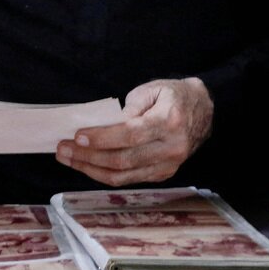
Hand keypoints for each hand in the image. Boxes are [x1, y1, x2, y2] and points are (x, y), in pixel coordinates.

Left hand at [55, 77, 213, 185]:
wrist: (204, 111)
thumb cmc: (174, 96)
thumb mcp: (152, 89)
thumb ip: (128, 108)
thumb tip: (100, 126)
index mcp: (169, 121)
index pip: (130, 135)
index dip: (102, 138)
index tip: (78, 136)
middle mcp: (171, 148)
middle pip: (123, 160)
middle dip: (88, 157)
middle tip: (63, 149)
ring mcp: (169, 165)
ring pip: (123, 176)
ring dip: (91, 169)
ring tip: (69, 159)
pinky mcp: (164, 175)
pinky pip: (129, 180)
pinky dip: (105, 174)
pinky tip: (88, 165)